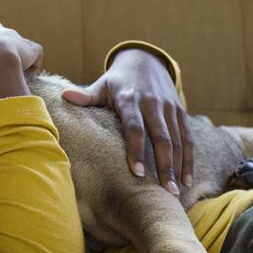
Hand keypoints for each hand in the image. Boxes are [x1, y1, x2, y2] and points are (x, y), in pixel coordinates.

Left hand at [62, 48, 192, 194]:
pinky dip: (188, 159)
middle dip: (164, 165)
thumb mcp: (102, 85)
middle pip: (162, 137)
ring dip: (178, 166)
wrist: (146, 60)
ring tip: (174, 192)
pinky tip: (186, 180)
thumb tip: (65, 96)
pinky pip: (188, 138)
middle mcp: (153, 104)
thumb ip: (86, 95)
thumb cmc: (118, 80)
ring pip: (178, 140)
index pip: (135, 127)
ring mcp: (170, 109)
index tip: (138, 173)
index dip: (136, 150)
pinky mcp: (181, 113)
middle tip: (165, 192)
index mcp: (131, 99)